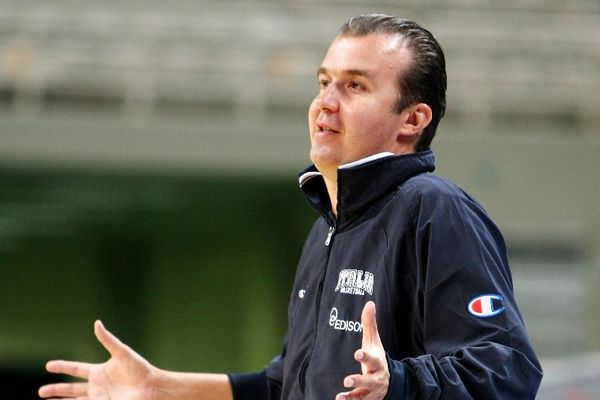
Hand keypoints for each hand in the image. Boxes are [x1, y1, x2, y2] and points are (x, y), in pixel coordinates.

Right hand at [39, 320, 155, 398]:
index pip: (76, 369)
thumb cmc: (139, 369)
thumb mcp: (122, 352)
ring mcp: (99, 397)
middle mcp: (96, 385)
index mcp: (99, 371)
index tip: (48, 365)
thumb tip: (97, 324)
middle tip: (41, 392)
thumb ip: (107, 340)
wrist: (150, 386)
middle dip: (56, 389)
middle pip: (71, 388)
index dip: (62, 366)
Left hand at [336, 301, 389, 399]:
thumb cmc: (377, 357)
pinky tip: (339, 399)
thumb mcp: (373, 341)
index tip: (358, 353)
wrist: (388, 381)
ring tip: (340, 397)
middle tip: (347, 379)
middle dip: (359, 380)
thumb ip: (369, 323)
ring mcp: (371, 391)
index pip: (373, 358)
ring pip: (363, 395)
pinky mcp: (366, 399)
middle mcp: (376, 378)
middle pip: (369, 380)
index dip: (366, 356)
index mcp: (377, 362)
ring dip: (352, 397)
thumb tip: (370, 303)